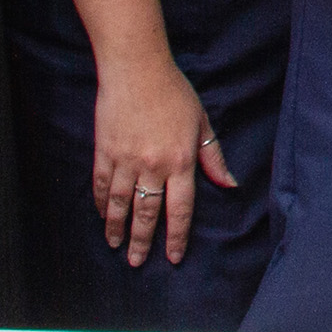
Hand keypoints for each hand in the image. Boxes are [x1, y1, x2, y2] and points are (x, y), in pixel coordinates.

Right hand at [94, 52, 232, 267]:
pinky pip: (102, 184)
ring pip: (121, 203)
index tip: (172, 257)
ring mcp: (126, 159)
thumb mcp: (201, 123)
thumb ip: (213, 157)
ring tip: (116, 246)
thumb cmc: (173, 93)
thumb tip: (229, 184)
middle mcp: (153, 165)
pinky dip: (102, 203)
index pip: (179, 209)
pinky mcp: (105, 150)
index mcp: (180, 161)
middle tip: (137, 262)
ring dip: (117, 228)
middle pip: (147, 213)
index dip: (176, 237)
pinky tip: (103, 215)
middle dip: (142, 241)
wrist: (136, 68)